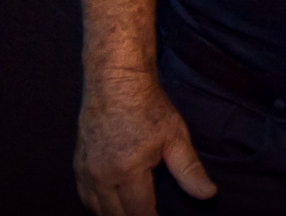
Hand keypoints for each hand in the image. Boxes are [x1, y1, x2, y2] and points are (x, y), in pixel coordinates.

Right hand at [75, 70, 214, 215]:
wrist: (115, 83)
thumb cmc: (148, 107)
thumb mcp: (176, 137)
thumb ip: (189, 170)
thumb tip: (207, 194)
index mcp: (127, 172)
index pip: (139, 213)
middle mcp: (101, 177)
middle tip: (149, 215)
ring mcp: (85, 172)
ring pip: (96, 210)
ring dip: (114, 215)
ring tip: (133, 212)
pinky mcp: (77, 165)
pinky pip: (84, 197)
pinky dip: (98, 206)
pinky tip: (111, 204)